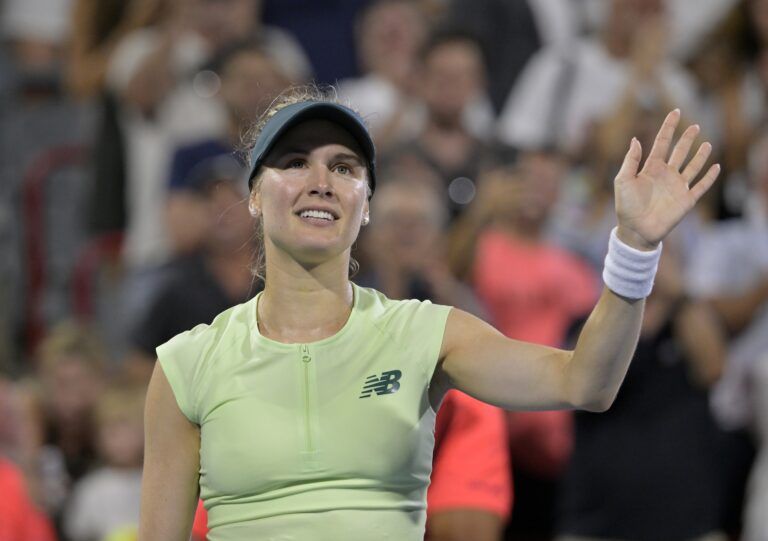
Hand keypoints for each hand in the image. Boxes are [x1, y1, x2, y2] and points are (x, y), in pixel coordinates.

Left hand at [614, 109, 719, 249]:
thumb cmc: (626, 206)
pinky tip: (715, 167)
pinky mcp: (686, 200)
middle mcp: (666, 174)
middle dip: (687, 138)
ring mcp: (677, 186)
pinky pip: (701, 186)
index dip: (669, 127)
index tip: (675, 111)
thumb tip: (636, 139)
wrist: (636, 230)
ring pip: (693, 166)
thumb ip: (631, 160)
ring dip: (700, 155)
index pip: (663, 142)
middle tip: (695, 126)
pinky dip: (709, 177)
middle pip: (680, 151)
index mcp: (651, 167)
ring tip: (707, 143)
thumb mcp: (623, 180)